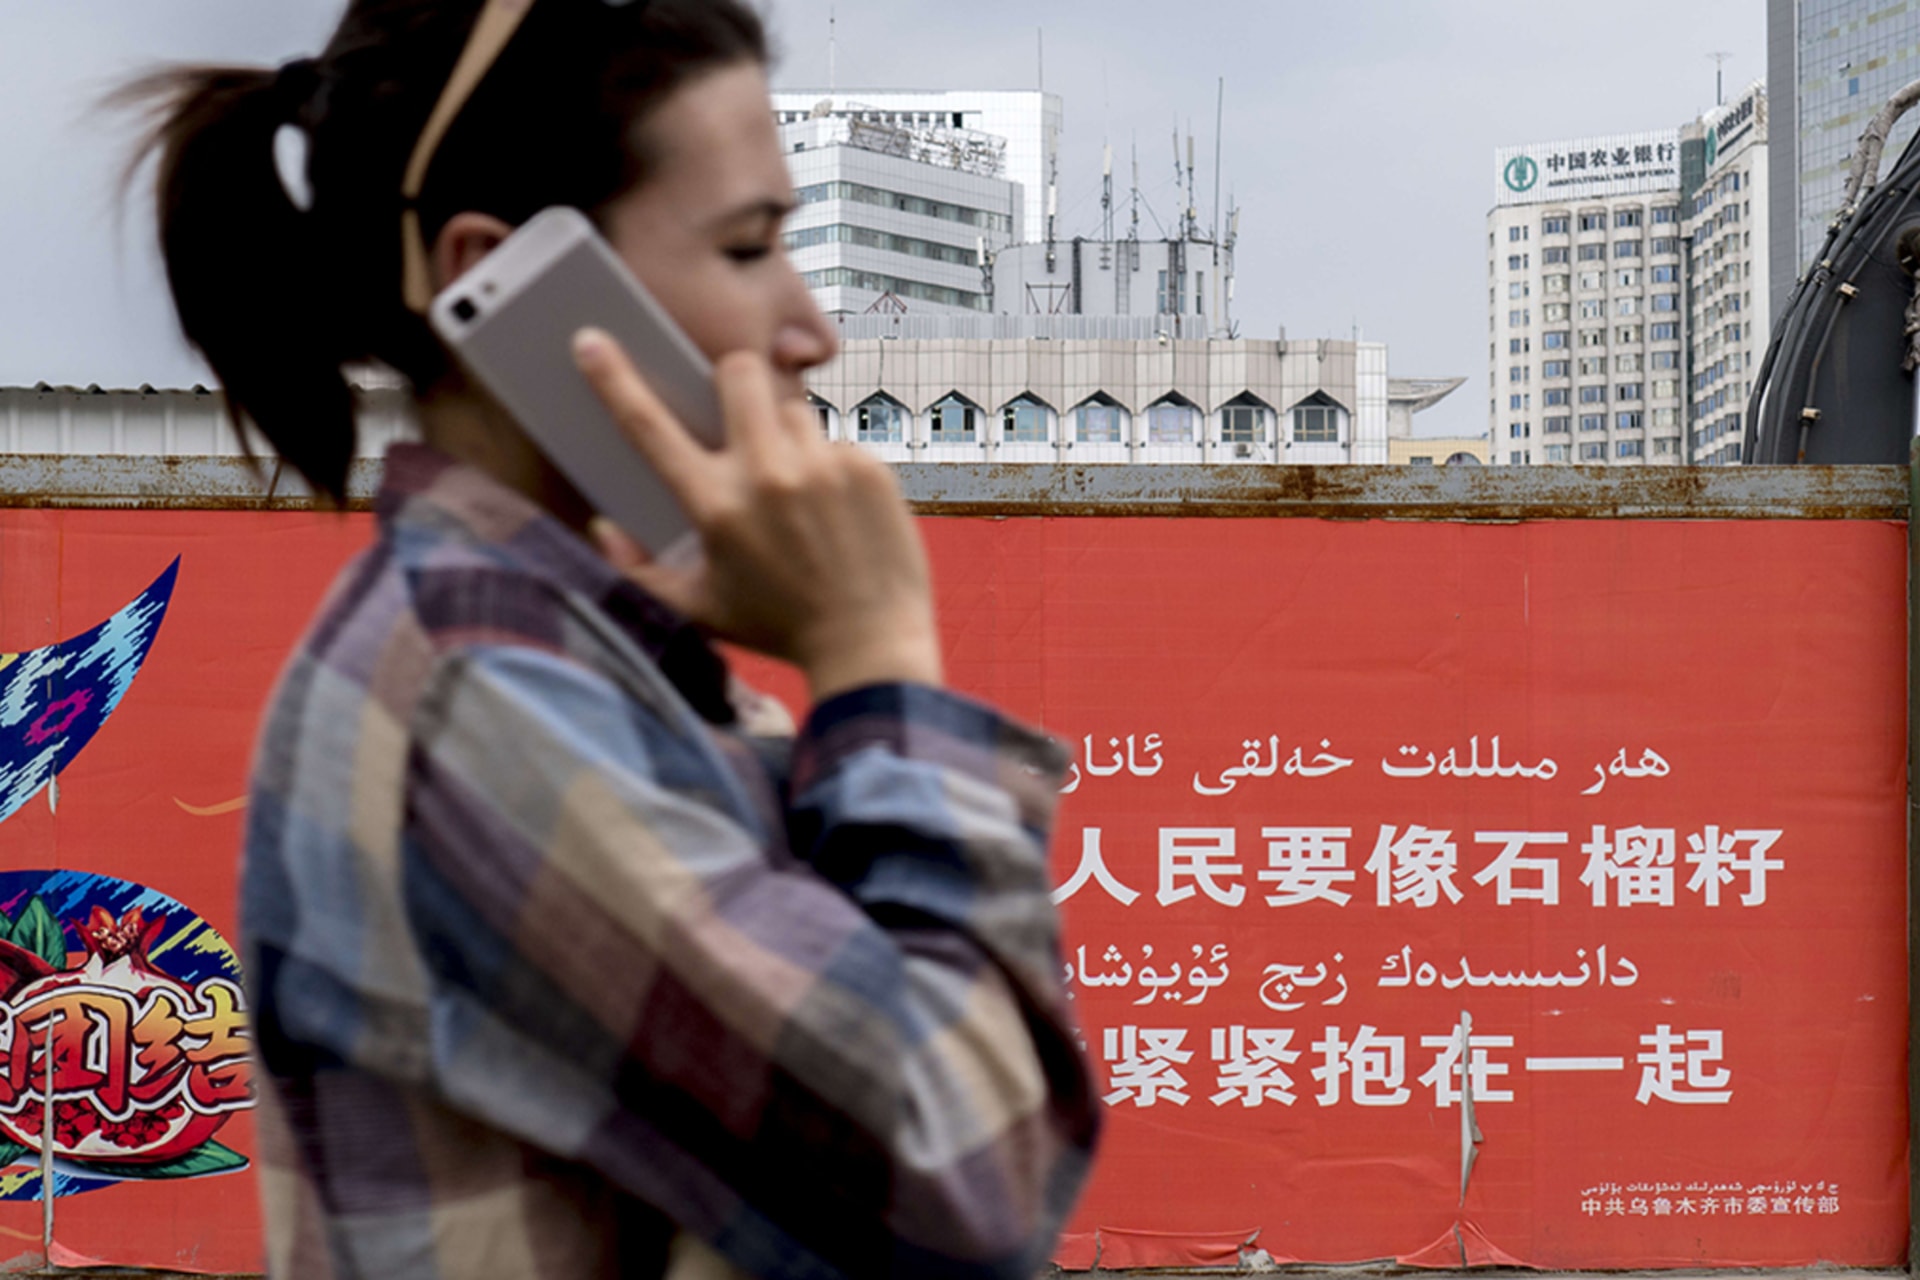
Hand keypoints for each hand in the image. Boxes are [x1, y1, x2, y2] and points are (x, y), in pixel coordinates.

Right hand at [572, 329, 942, 701]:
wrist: (870, 646)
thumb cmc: (779, 630)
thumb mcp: (700, 609)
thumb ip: (641, 571)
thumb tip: (603, 529)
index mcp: (716, 506)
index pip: (651, 428)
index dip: (615, 380)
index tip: (593, 341)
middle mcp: (767, 476)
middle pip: (739, 372)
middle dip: (733, 381)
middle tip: (740, 416)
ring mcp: (823, 467)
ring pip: (794, 410)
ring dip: (787, 438)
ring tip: (800, 494)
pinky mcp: (868, 469)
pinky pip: (838, 443)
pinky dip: (832, 469)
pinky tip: (840, 515)